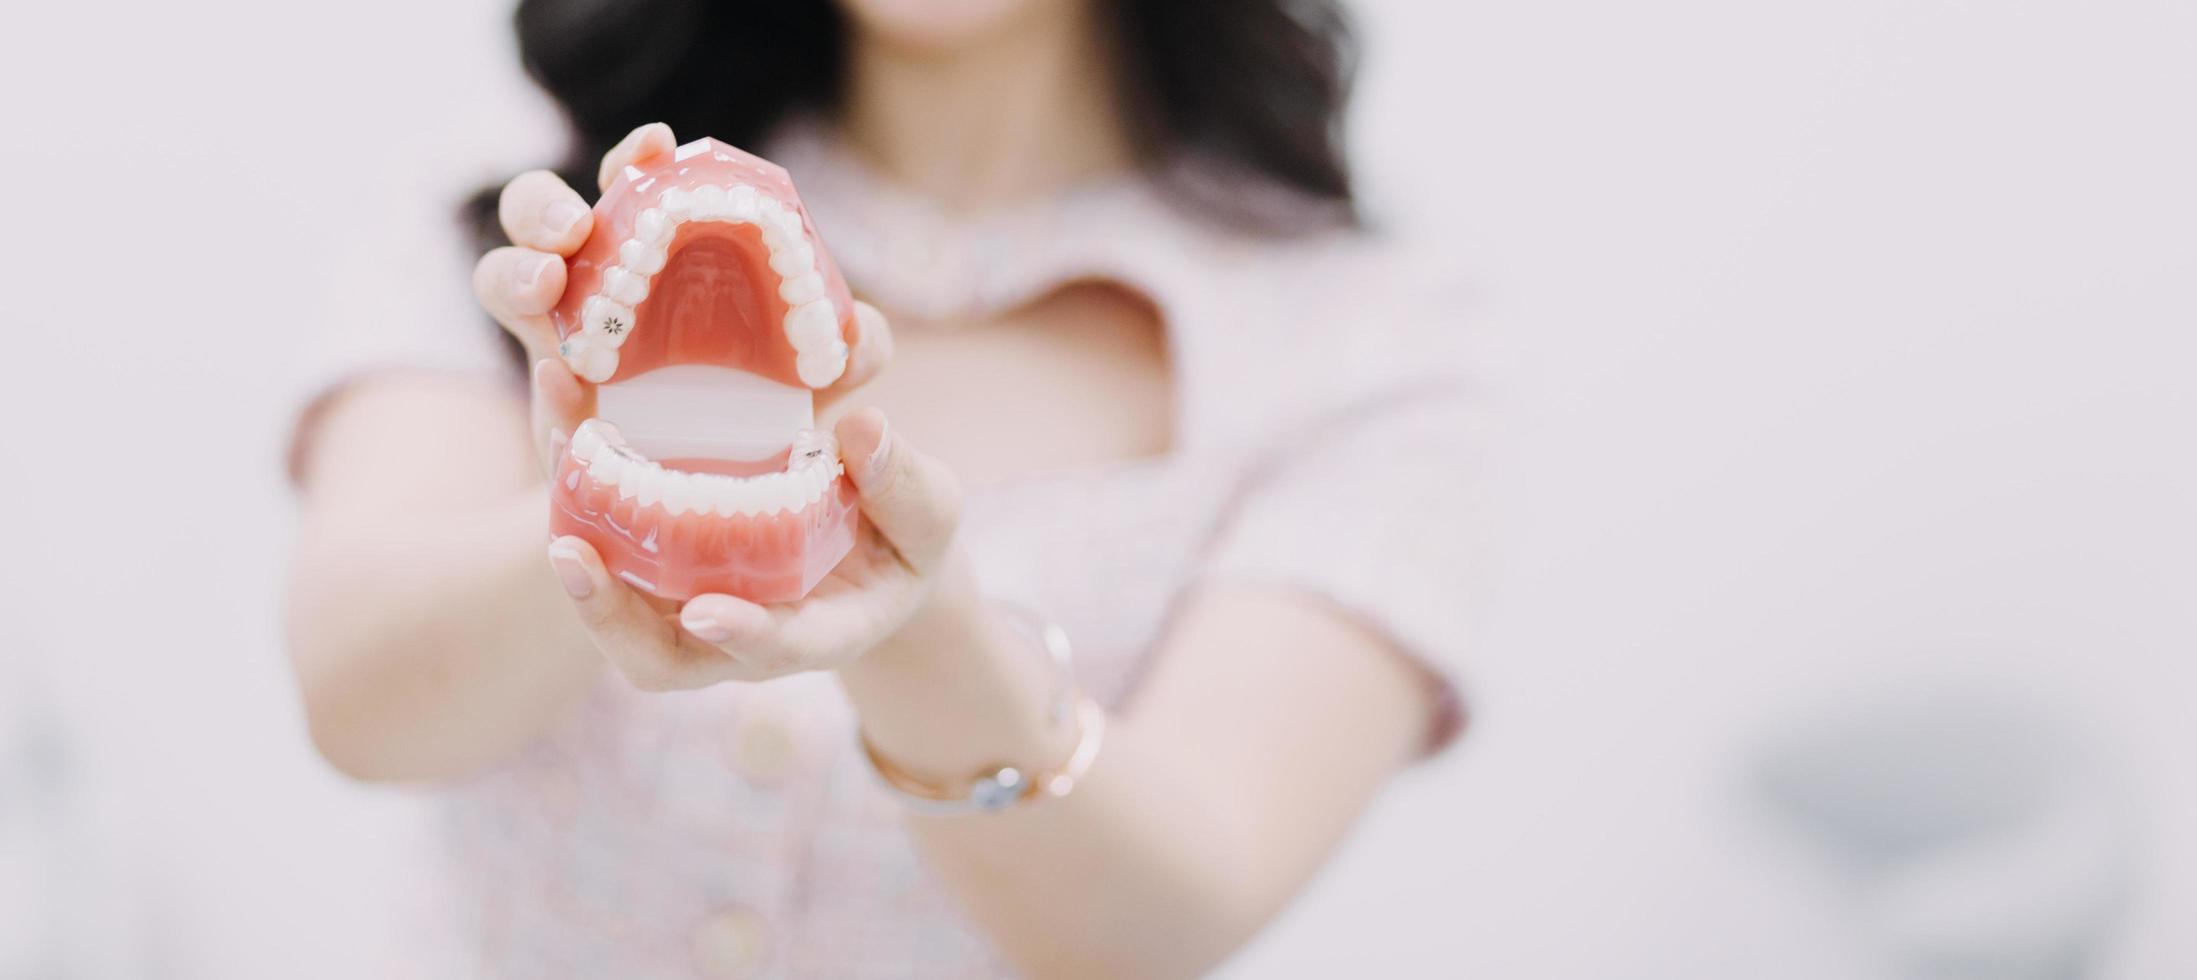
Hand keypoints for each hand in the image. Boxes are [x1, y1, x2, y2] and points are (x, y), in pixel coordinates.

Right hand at [468, 122, 892, 469]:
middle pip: (536, 211)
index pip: (632, 180)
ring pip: (503, 278)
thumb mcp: (822, 373)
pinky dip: (545, 386)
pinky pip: (535, 389)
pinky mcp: (561, 415)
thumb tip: (857, 337)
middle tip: (575, 228)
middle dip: (543, 206)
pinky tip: (565, 384)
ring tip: (549, 287)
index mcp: (656, 247)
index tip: (656, 145)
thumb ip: (852, 347)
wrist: (727, 498)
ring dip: (517, 272)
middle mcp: (597, 280)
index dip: (636, 156)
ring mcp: (564, 340)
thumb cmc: (768, 406)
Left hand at [472, 122, 959, 689]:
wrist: (867, 540)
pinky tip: (566, 403)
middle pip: (655, 651)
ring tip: (555, 450)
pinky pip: (604, 528)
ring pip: (611, 594)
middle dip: (608, 613)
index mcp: (816, 632)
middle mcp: (736, 628)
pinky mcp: (658, 551)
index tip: (712, 614)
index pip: (777, 649)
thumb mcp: (930, 514)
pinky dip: (577, 474)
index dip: (745, 636)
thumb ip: (905, 485)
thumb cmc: (903, 536)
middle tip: (571, 554)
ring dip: (573, 529)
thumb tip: (863, 427)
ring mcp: (687, 596)